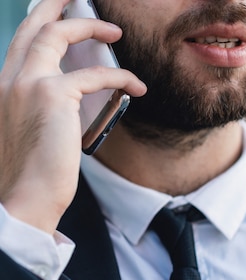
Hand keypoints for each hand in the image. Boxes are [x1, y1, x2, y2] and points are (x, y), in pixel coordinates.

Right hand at [0, 0, 145, 233]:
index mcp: (2, 86)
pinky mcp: (53, 96)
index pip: (21, 42)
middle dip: (56, 3)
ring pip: (58, 35)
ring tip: (115, 30)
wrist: (23, 198)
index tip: (57, 11)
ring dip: (91, 27)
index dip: (40, 20)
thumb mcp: (32, 130)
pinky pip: (96, 75)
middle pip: (33, 25)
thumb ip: (44, 107)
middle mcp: (8, 78)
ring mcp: (27, 83)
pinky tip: (138, 86)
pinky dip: (121, 76)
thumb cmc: (32, 173)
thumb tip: (75, 99)